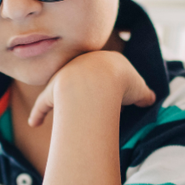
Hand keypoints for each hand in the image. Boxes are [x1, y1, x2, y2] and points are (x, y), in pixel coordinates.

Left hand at [28, 50, 155, 126]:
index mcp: (103, 61)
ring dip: (58, 100)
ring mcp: (63, 77)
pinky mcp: (51, 92)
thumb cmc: (121, 83)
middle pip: (80, 76)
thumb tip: (151, 99)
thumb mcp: (139, 89)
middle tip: (85, 102)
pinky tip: (33, 124)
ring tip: (59, 113)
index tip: (110, 91)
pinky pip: (43, 104)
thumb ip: (144, 94)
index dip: (109, 80)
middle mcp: (80, 65)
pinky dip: (39, 113)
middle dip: (82, 88)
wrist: (98, 81)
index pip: (105, 69)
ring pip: (59, 89)